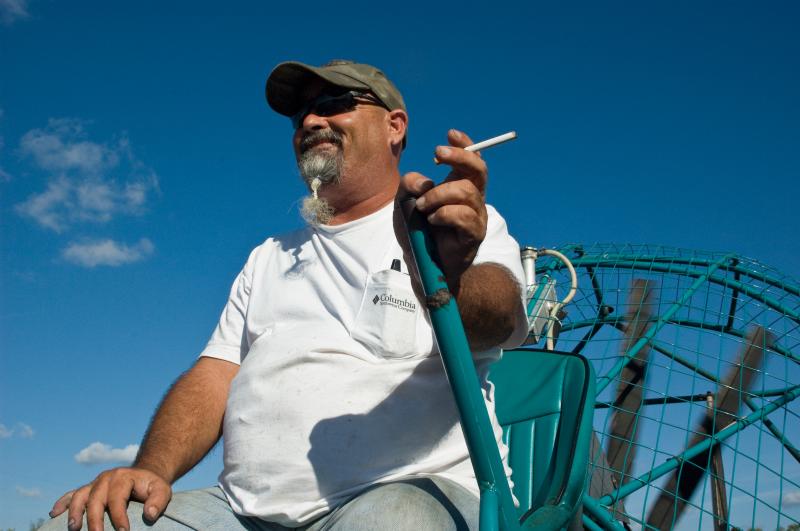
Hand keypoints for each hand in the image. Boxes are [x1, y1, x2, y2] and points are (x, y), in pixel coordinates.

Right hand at [49, 467, 171, 530]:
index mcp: (123, 477)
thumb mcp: (162, 490)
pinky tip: (54, 513)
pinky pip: (72, 494)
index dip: (119, 516)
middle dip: (94, 520)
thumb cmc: (152, 486)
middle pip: (95, 499)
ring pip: (80, 496)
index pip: (117, 498)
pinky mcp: (88, 489)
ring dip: (74, 512)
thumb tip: (149, 515)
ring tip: (73, 529)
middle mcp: (106, 478)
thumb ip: (158, 501)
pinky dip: (62, 502)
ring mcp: (94, 483)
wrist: (144, 476)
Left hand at [400, 129, 487, 289]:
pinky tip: (432, 221)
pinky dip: (443, 214)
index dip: (464, 145)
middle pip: (478, 169)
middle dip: (459, 157)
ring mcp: (476, 216)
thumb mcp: (404, 203)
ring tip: (423, 207)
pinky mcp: (474, 234)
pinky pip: (463, 216)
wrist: (424, 266)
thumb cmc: (418, 233)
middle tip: (438, 154)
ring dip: (438, 195)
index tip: (450, 133)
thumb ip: (409, 185)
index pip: (470, 160)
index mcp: (459, 187)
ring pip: (465, 191)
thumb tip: (424, 181)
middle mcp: (472, 199)